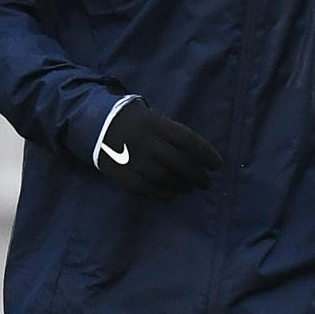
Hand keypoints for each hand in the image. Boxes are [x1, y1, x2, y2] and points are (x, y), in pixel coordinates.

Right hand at [96, 99, 221, 200]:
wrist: (96, 124)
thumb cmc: (136, 122)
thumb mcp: (153, 118)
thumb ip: (173, 135)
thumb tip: (199, 158)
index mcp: (155, 124)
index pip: (187, 140)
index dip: (205, 154)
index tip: (217, 165)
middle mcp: (144, 141)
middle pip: (179, 162)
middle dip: (198, 175)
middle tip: (206, 182)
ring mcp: (131, 159)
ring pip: (164, 178)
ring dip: (182, 186)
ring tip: (190, 188)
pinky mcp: (120, 174)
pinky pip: (146, 188)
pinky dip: (163, 194)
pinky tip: (172, 195)